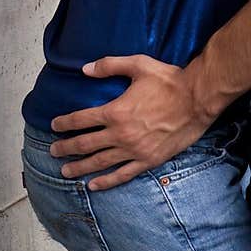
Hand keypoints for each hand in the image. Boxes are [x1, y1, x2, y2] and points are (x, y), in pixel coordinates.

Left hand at [49, 56, 209, 190]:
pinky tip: (94, 185)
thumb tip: (85, 69)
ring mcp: (134, 150)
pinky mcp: (149, 160)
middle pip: (86, 144)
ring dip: (80, 167)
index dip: (65, 123)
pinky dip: (107, 182)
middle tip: (52, 151)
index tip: (54, 126)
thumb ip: (110, 65)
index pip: (81, 120)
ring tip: (65, 171)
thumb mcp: (138, 65)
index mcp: (115, 111)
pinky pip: (123, 174)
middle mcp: (121, 134)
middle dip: (66, 148)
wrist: (197, 100)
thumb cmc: (168, 80)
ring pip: (100, 162)